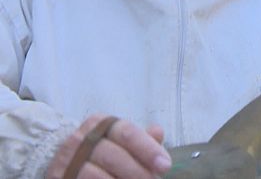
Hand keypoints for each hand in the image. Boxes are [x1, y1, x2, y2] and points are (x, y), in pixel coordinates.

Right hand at [46, 114, 170, 178]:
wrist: (67, 164)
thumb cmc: (104, 152)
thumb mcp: (122, 142)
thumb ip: (142, 139)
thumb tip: (158, 132)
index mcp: (100, 123)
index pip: (128, 133)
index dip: (148, 150)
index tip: (165, 166)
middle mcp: (80, 139)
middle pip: (114, 156)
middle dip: (137, 172)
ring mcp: (66, 160)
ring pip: (96, 175)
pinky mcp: (59, 177)